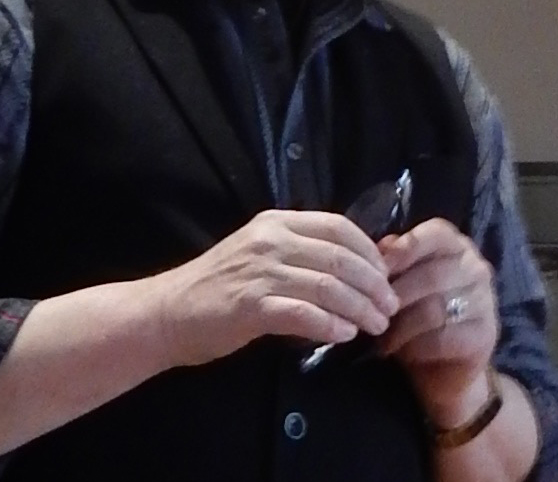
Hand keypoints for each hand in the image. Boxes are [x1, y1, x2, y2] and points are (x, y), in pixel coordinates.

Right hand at [144, 209, 400, 367]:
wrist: (166, 313)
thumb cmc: (218, 287)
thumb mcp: (260, 254)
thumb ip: (299, 252)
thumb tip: (353, 266)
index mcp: (277, 222)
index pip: (339, 227)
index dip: (369, 252)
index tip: (387, 275)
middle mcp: (272, 240)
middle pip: (340, 258)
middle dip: (373, 284)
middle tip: (390, 306)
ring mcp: (261, 272)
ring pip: (328, 286)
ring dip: (359, 307)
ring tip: (375, 324)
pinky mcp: (251, 306)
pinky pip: (304, 314)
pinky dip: (330, 325)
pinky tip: (343, 335)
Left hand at [375, 219, 497, 420]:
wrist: (446, 371)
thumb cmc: (419, 320)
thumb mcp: (404, 287)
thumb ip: (394, 264)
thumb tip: (379, 248)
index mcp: (458, 247)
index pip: (437, 233)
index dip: (406, 248)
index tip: (378, 269)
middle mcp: (477, 269)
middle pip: (432, 274)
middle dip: (396, 296)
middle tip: (371, 314)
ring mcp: (485, 302)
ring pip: (435, 309)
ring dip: (401, 326)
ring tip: (381, 338)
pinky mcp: (484, 335)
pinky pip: (443, 338)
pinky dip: (416, 347)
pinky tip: (402, 353)